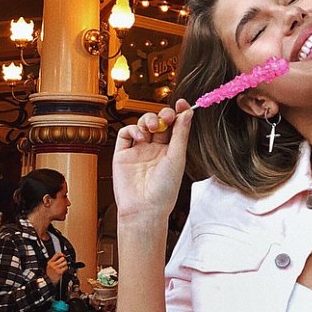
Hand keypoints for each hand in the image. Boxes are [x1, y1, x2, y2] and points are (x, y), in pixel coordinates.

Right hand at [45, 252, 68, 284]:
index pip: (57, 254)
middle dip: (64, 260)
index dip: (62, 254)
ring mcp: (56, 268)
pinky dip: (66, 268)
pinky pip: (66, 267)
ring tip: (63, 266)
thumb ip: (54, 261)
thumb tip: (61, 256)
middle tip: (64, 262)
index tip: (63, 255)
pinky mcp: (59, 272)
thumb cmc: (50, 273)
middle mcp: (53, 264)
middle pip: (62, 258)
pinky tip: (64, 269)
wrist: (48, 280)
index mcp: (50, 262)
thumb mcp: (49, 266)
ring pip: (65, 262)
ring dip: (65, 264)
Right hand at [113, 101, 192, 221]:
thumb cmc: (165, 189)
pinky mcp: (122, 154)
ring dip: (148, 120)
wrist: (145, 208)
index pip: (174, 126)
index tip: (182, 103)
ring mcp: (138, 151)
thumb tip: (188, 112)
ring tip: (153, 126)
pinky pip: (126, 134)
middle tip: (167, 117)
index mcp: (170, 151)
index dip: (177, 113)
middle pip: (158, 122)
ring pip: (142, 124)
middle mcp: (154, 149)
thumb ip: (181, 134)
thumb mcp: (177, 158)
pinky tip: (141, 136)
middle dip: (163, 115)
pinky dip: (133, 129)